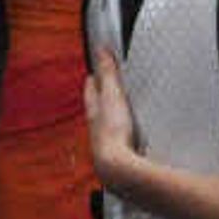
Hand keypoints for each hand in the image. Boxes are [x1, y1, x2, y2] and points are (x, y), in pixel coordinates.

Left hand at [85, 47, 139, 178]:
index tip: (91, 74)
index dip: (91, 82)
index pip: (90, 92)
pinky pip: (118, 142)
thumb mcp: (112, 96)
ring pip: (103, 127)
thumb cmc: (112, 132)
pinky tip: (128, 139)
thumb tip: (101, 50)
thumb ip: (108, 74)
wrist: (117, 168)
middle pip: (95, 110)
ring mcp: (106, 143)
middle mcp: (96, 128)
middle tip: (101, 93)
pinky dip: (120, 137)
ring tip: (115, 115)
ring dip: (107, 120)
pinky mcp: (118, 155)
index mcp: (94, 111)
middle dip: (97, 101)